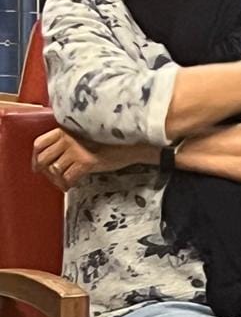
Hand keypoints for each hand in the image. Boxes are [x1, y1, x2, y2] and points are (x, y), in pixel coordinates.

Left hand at [32, 128, 152, 189]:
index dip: (35, 158)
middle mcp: (68, 138)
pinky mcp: (86, 162)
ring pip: (54, 171)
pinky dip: (67, 185)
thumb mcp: (84, 139)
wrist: (129, 147)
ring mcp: (76, 150)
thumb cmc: (108, 144)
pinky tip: (72, 186)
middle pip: (43, 159)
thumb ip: (67, 144)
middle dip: (45, 172)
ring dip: (58, 181)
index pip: (39, 144)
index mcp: (66, 130)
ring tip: (65, 183)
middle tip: (53, 178)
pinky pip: (68, 178)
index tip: (38, 167)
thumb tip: (49, 161)